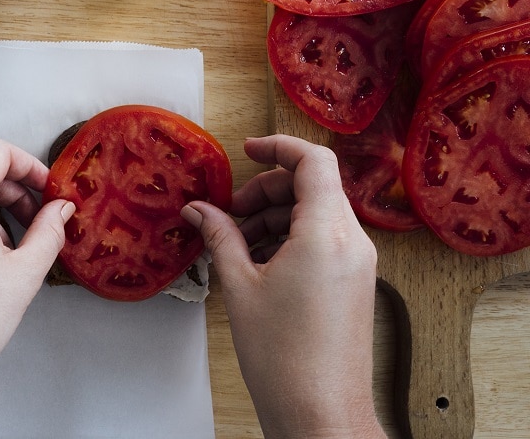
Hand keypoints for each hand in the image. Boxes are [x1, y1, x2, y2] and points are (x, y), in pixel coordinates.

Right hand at [182, 134, 384, 438]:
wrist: (321, 414)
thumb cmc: (284, 358)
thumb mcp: (239, 287)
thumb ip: (220, 237)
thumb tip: (199, 210)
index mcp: (327, 234)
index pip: (314, 161)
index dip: (278, 146)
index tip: (248, 151)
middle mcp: (353, 242)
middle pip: (314, 186)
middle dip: (268, 189)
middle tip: (230, 211)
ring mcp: (359, 264)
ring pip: (318, 213)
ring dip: (276, 215)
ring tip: (238, 243)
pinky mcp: (355, 283)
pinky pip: (325, 240)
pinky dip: (291, 237)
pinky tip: (259, 263)